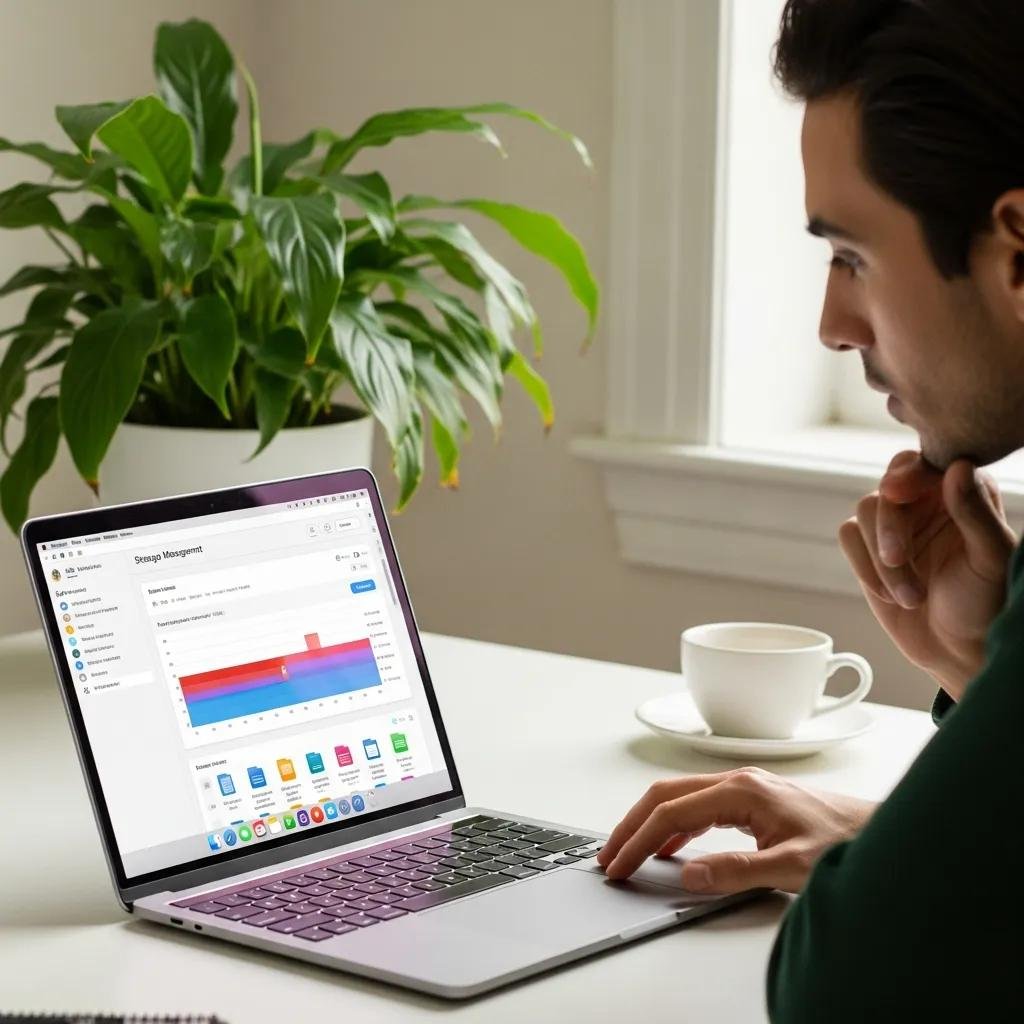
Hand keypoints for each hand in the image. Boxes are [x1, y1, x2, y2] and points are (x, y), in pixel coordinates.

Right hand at [595, 767, 874, 893]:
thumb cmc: (845, 843)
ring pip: (678, 798)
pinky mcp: (749, 799)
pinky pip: (697, 806)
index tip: (620, 866)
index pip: (672, 812)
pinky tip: (671, 848)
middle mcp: (737, 781)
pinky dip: (674, 825)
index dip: (640, 840)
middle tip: (609, 856)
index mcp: (741, 790)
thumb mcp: (792, 867)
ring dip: (649, 824)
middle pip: (665, 795)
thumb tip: (691, 875)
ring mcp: (742, 787)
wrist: (880, 832)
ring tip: (629, 852)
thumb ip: (738, 871)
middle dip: (632, 825)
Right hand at [839, 451, 1016, 700]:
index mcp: (963, 493)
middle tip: (897, 560)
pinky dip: (864, 567)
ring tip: (910, 597)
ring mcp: (895, 524)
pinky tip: (889, 595)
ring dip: (881, 561)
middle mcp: (927, 501)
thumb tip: (957, 467)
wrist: (956, 649)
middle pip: (888, 488)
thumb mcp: (990, 559)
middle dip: (889, 528)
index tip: (895, 490)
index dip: (908, 473)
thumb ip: (976, 511)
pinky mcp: (868, 547)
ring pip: (864, 514)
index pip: (926, 463)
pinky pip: (848, 537)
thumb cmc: (985, 604)